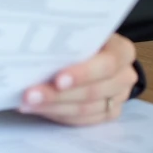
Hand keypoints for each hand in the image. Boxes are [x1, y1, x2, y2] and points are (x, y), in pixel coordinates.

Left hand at [18, 34, 137, 125]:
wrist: (99, 54)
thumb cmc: (85, 38)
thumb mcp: (81, 32)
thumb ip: (69, 38)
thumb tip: (37, 46)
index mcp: (122, 51)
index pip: (106, 65)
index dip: (82, 74)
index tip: (57, 80)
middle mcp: (125, 76)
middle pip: (93, 91)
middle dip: (58, 94)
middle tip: (30, 94)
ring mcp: (119, 98)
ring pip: (85, 109)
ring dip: (53, 107)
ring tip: (27, 103)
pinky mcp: (108, 114)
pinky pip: (82, 120)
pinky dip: (58, 115)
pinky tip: (38, 109)